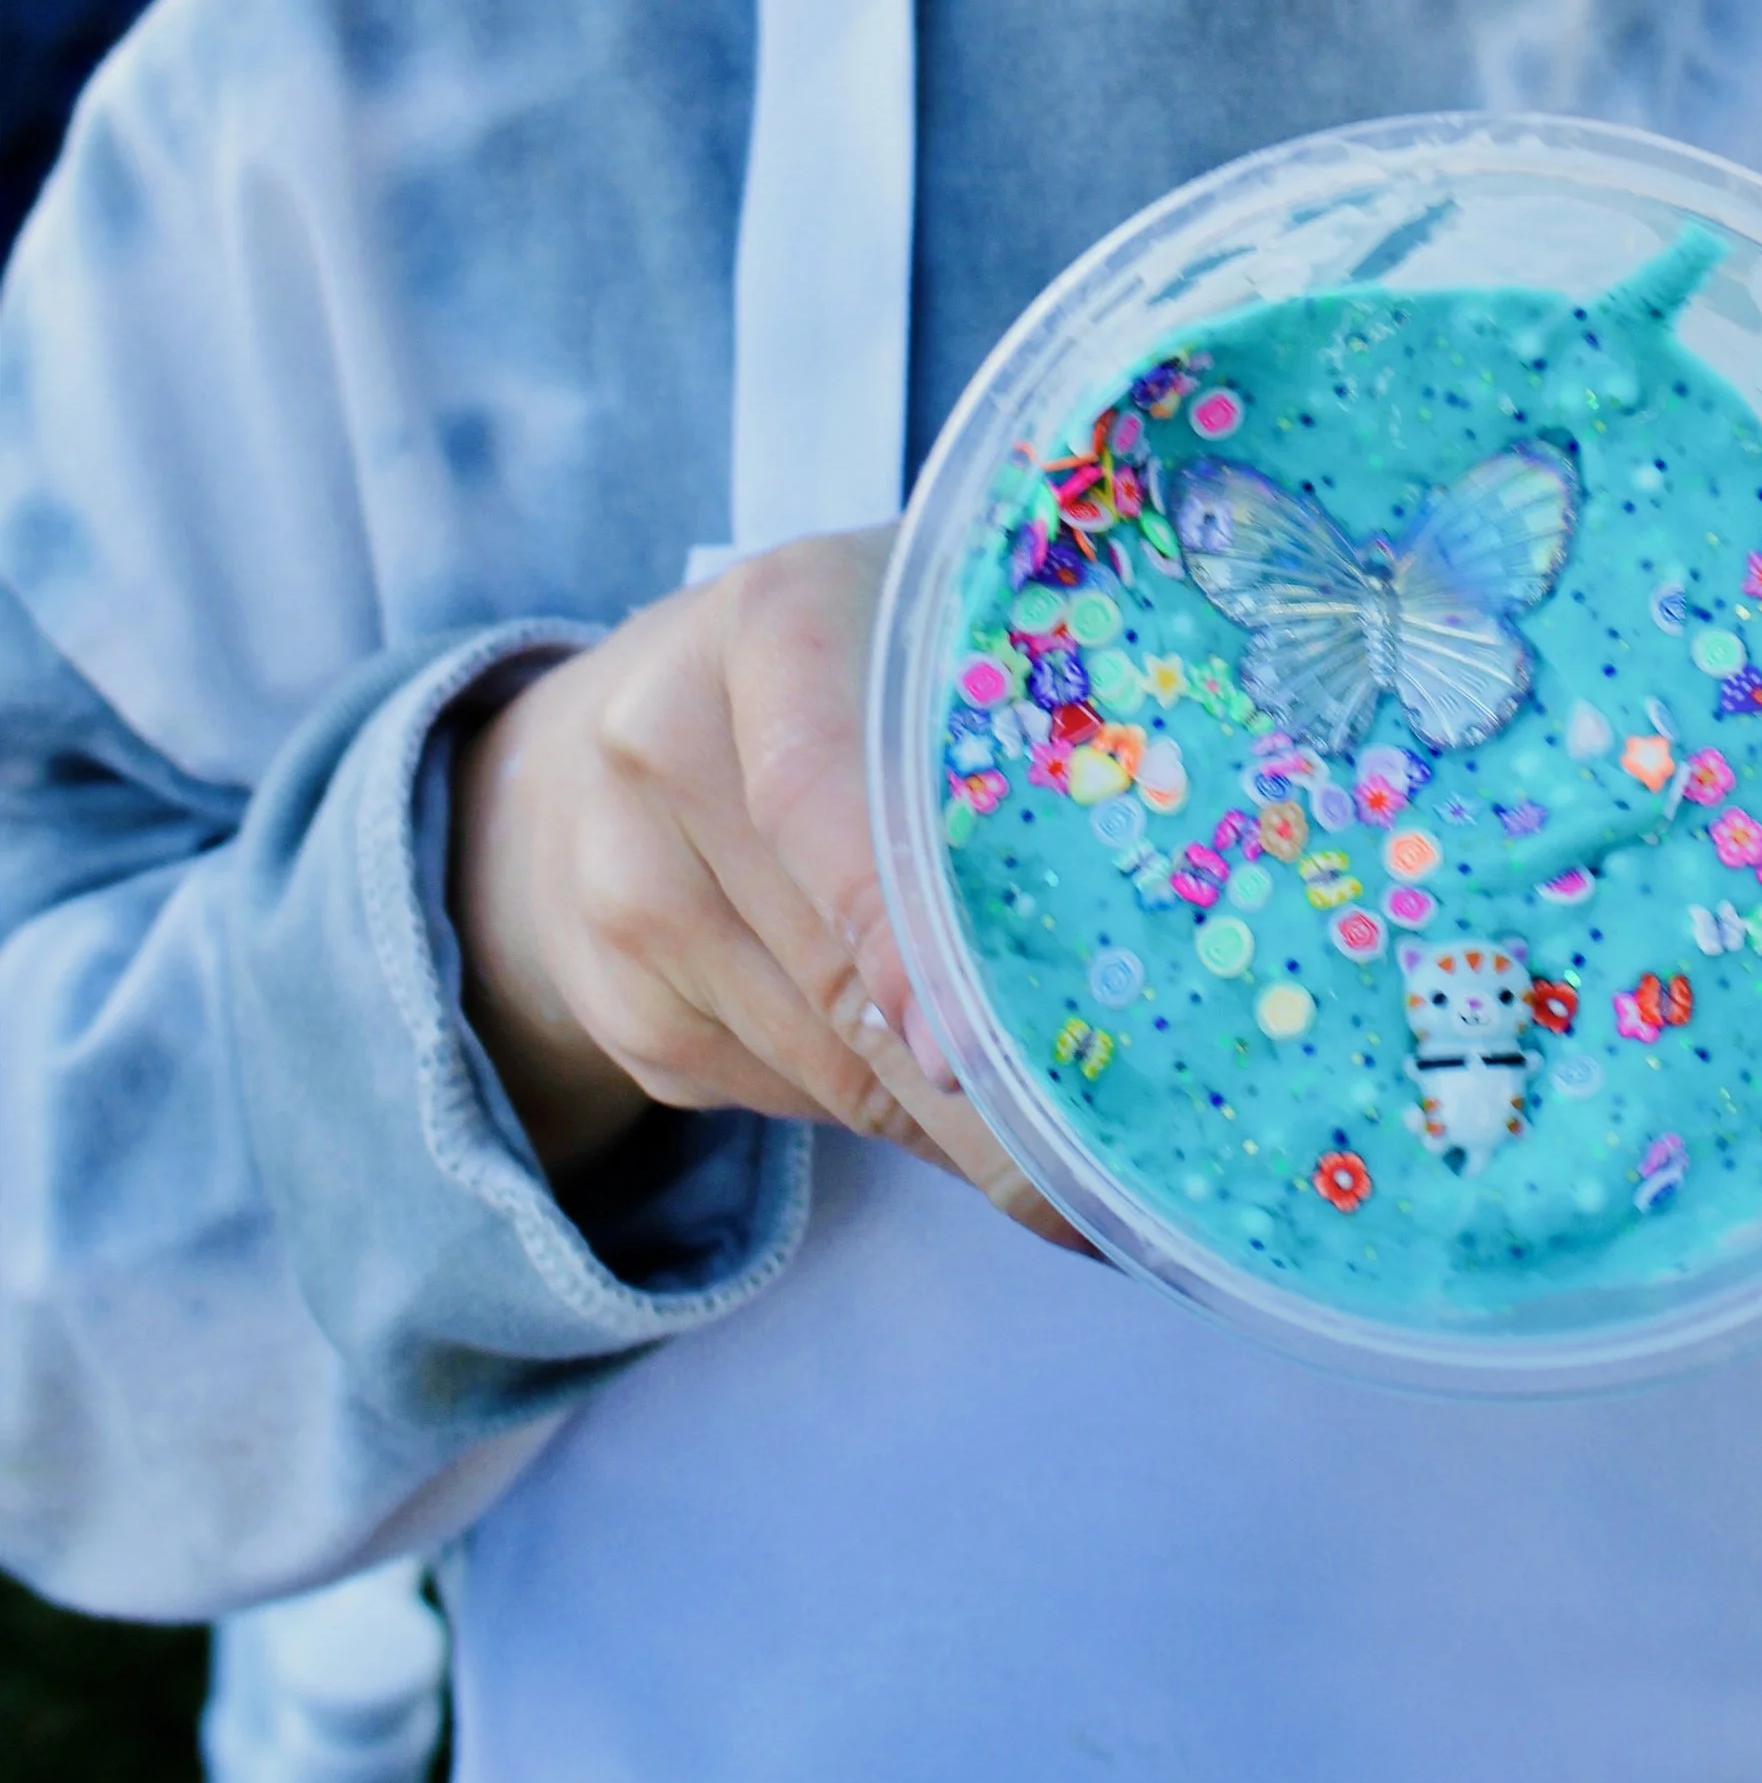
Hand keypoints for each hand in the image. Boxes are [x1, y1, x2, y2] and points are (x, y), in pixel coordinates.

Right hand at [450, 532, 1081, 1246]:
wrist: (600, 724)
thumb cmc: (847, 662)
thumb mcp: (927, 626)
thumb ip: (1016, 701)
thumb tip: (1140, 916)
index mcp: (769, 623)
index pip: (815, 787)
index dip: (894, 923)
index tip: (966, 1042)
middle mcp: (664, 748)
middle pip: (829, 963)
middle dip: (977, 1085)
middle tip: (1100, 1159)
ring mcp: (621, 887)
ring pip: (816, 1056)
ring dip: (945, 1120)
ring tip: (1063, 1147)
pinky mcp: (620, 1006)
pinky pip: (781, 1091)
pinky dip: (877, 1107)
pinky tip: (937, 1077)